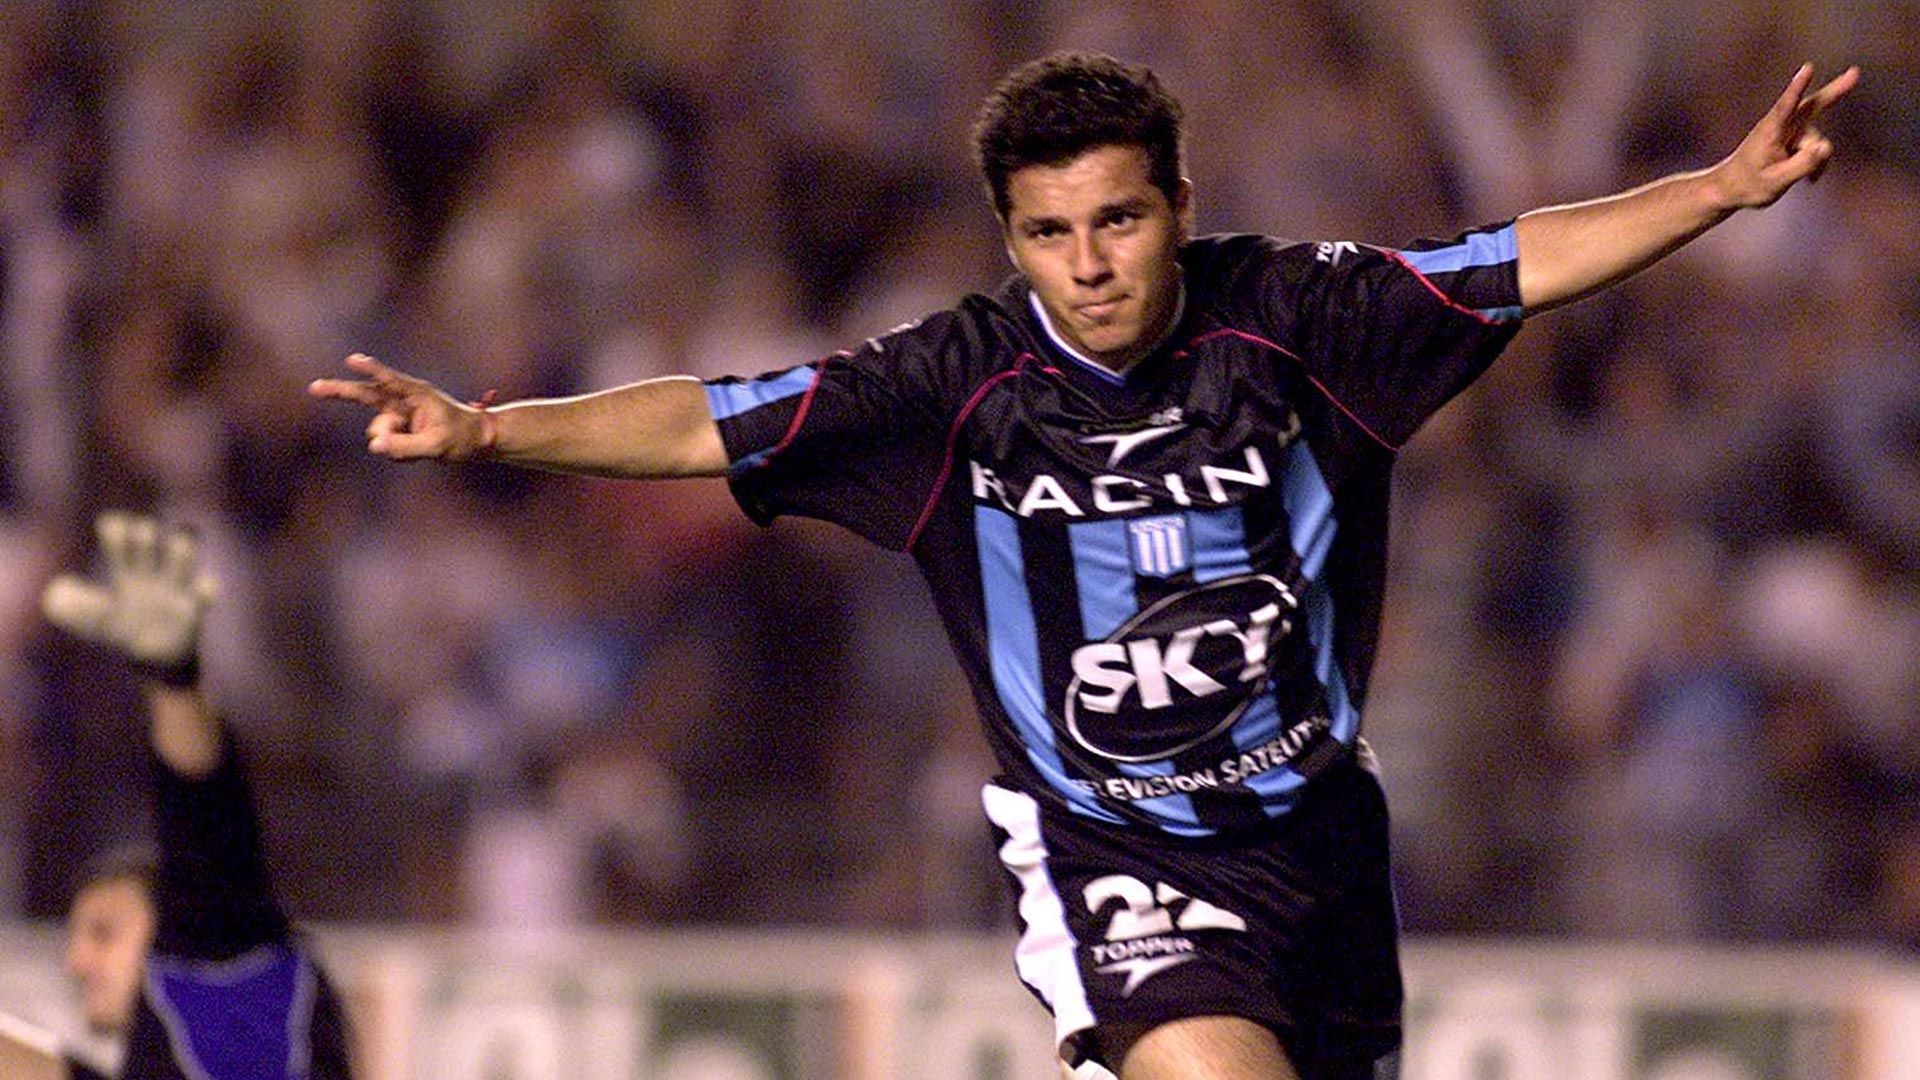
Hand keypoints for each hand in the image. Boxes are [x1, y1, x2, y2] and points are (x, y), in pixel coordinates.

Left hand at [42, 512, 214, 674]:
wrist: (156, 662)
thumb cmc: (125, 632)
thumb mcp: (96, 621)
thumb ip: (78, 607)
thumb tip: (54, 590)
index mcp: (127, 572)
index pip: (121, 540)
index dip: (116, 529)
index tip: (110, 525)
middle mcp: (151, 574)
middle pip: (151, 542)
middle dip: (145, 534)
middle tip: (141, 532)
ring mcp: (174, 590)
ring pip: (182, 559)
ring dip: (181, 548)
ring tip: (180, 541)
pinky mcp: (192, 611)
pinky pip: (204, 596)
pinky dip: (206, 589)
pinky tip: (205, 585)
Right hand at [306, 353, 493, 460]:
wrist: (475, 441)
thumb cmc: (462, 437)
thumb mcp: (438, 445)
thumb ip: (406, 446)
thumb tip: (375, 445)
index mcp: (417, 394)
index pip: (390, 380)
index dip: (371, 370)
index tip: (351, 360)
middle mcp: (403, 400)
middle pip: (366, 394)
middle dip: (340, 391)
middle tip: (314, 387)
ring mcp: (398, 414)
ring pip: (378, 431)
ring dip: (391, 443)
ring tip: (420, 445)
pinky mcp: (396, 428)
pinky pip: (385, 443)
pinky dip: (396, 451)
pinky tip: (416, 449)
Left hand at [1715, 63, 1859, 209]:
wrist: (1733, 188)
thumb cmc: (1748, 184)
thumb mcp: (1776, 181)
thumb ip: (1802, 165)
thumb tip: (1825, 148)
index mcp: (1771, 131)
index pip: (1786, 105)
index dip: (1798, 86)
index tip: (1808, 68)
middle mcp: (1782, 126)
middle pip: (1813, 105)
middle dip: (1836, 90)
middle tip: (1854, 72)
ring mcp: (1790, 131)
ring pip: (1817, 141)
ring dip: (1815, 160)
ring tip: (1800, 177)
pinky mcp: (1794, 139)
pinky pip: (1815, 148)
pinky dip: (1816, 162)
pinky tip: (1809, 178)